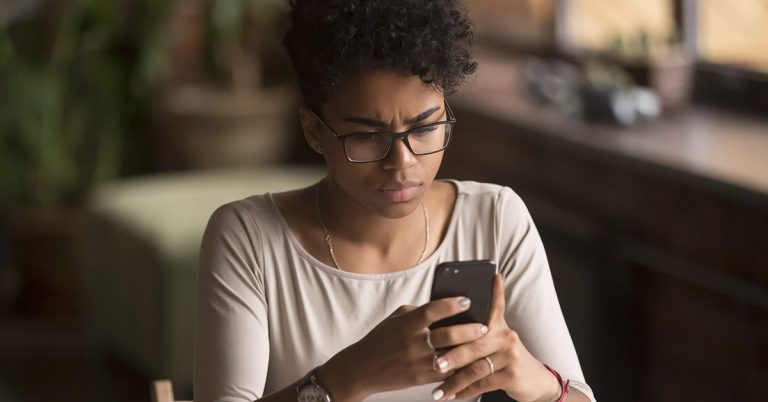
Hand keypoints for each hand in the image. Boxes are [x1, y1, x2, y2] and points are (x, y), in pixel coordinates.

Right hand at [319, 296, 489, 401]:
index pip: (432, 310)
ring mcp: (417, 362)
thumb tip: (442, 307)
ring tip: (483, 345)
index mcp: (406, 324)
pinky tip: (471, 363)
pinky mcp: (420, 378)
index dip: (451, 304)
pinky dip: (460, 368)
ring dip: (469, 351)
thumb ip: (418, 312)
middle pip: (448, 335)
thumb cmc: (380, 340)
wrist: (362, 369)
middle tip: (485, 326)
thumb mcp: (395, 319)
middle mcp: (413, 342)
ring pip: (451, 356)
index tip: (467, 301)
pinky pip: (445, 373)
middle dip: (470, 330)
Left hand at [429, 274, 560, 401]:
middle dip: (451, 355)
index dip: (494, 291)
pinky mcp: (512, 375)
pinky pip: (482, 384)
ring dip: (454, 381)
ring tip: (437, 390)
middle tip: (433, 363)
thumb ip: (478, 331)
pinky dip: (465, 392)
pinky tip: (452, 396)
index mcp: (499, 325)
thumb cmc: (506, 358)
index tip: (490, 277)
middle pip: (474, 344)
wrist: (535, 380)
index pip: (495, 305)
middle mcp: (506, 337)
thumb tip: (448, 323)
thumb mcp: (498, 340)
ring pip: (475, 368)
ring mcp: (510, 356)